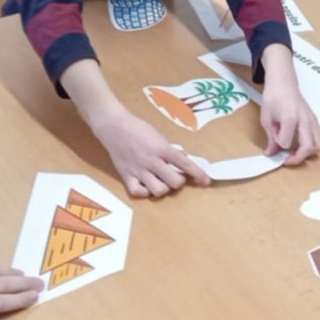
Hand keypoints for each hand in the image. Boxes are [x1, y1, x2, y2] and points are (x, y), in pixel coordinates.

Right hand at [89, 107, 210, 197]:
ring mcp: (139, 170)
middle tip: (175, 176)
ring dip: (163, 188)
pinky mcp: (126, 176)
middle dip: (179, 182)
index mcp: (162, 149)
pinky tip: (146, 185)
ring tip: (160, 181)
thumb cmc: (138, 129)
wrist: (114, 127)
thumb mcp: (158, 136)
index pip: (185, 164)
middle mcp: (152, 162)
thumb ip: (170, 150)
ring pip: (158, 190)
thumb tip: (183, 160)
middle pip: (174, 182)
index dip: (198, 174)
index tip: (206, 181)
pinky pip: (138, 192)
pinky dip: (144, 192)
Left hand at [260, 78, 319, 164]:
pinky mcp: (315, 120)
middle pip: (308, 147)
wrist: (283, 83)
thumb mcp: (266, 119)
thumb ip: (271, 138)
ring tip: (294, 152)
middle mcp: (305, 120)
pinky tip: (300, 144)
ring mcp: (312, 120)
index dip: (277, 145)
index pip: (285, 142)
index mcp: (290, 118)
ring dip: (307, 153)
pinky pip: (318, 138)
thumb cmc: (273, 98)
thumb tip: (271, 153)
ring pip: (317, 144)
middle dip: (297, 158)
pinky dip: (311, 146)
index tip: (272, 140)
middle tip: (286, 159)